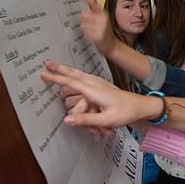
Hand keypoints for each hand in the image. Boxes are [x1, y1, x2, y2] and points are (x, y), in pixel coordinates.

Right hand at [40, 61, 161, 129]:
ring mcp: (99, 85)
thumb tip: (66, 120)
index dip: (56, 78)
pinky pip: (86, 88)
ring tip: (62, 75)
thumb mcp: (105, 120)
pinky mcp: (102, 88)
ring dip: (73, 84)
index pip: (71, 82)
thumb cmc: (125, 112)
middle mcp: (95, 85)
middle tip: (46, 63)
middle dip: (60, 69)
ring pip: (79, 83)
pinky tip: (75, 80)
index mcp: (94, 90)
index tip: (43, 73)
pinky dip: (80, 87)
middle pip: (73, 75)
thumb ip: (85, 120)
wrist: (140, 106)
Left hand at [77, 0, 116, 54]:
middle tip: (89, 25)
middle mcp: (103, 18)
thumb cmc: (105, 32)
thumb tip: (82, 12)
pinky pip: (85, 33)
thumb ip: (93, 14)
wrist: (112, 45)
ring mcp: (101, 27)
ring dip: (85, 29)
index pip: (93, 2)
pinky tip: (93, 36)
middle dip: (83, 20)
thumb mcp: (102, 21)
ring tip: (92, 32)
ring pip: (82, 25)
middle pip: (83, 14)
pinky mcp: (98, 35)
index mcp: (103, 13)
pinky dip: (87, 35)